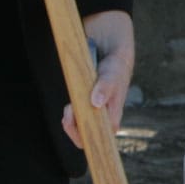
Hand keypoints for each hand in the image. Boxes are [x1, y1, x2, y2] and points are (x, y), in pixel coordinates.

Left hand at [62, 10, 134, 147]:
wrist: (108, 46)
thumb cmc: (116, 63)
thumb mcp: (113, 73)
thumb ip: (106, 87)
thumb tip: (96, 103)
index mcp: (114, 114)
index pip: (102, 137)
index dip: (89, 137)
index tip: (78, 127)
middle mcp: (103, 114)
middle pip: (87, 134)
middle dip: (75, 128)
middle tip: (69, 113)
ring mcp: (92, 108)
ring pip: (79, 124)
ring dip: (71, 119)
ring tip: (68, 109)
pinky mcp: (83, 100)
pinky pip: (75, 113)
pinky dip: (70, 112)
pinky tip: (68, 106)